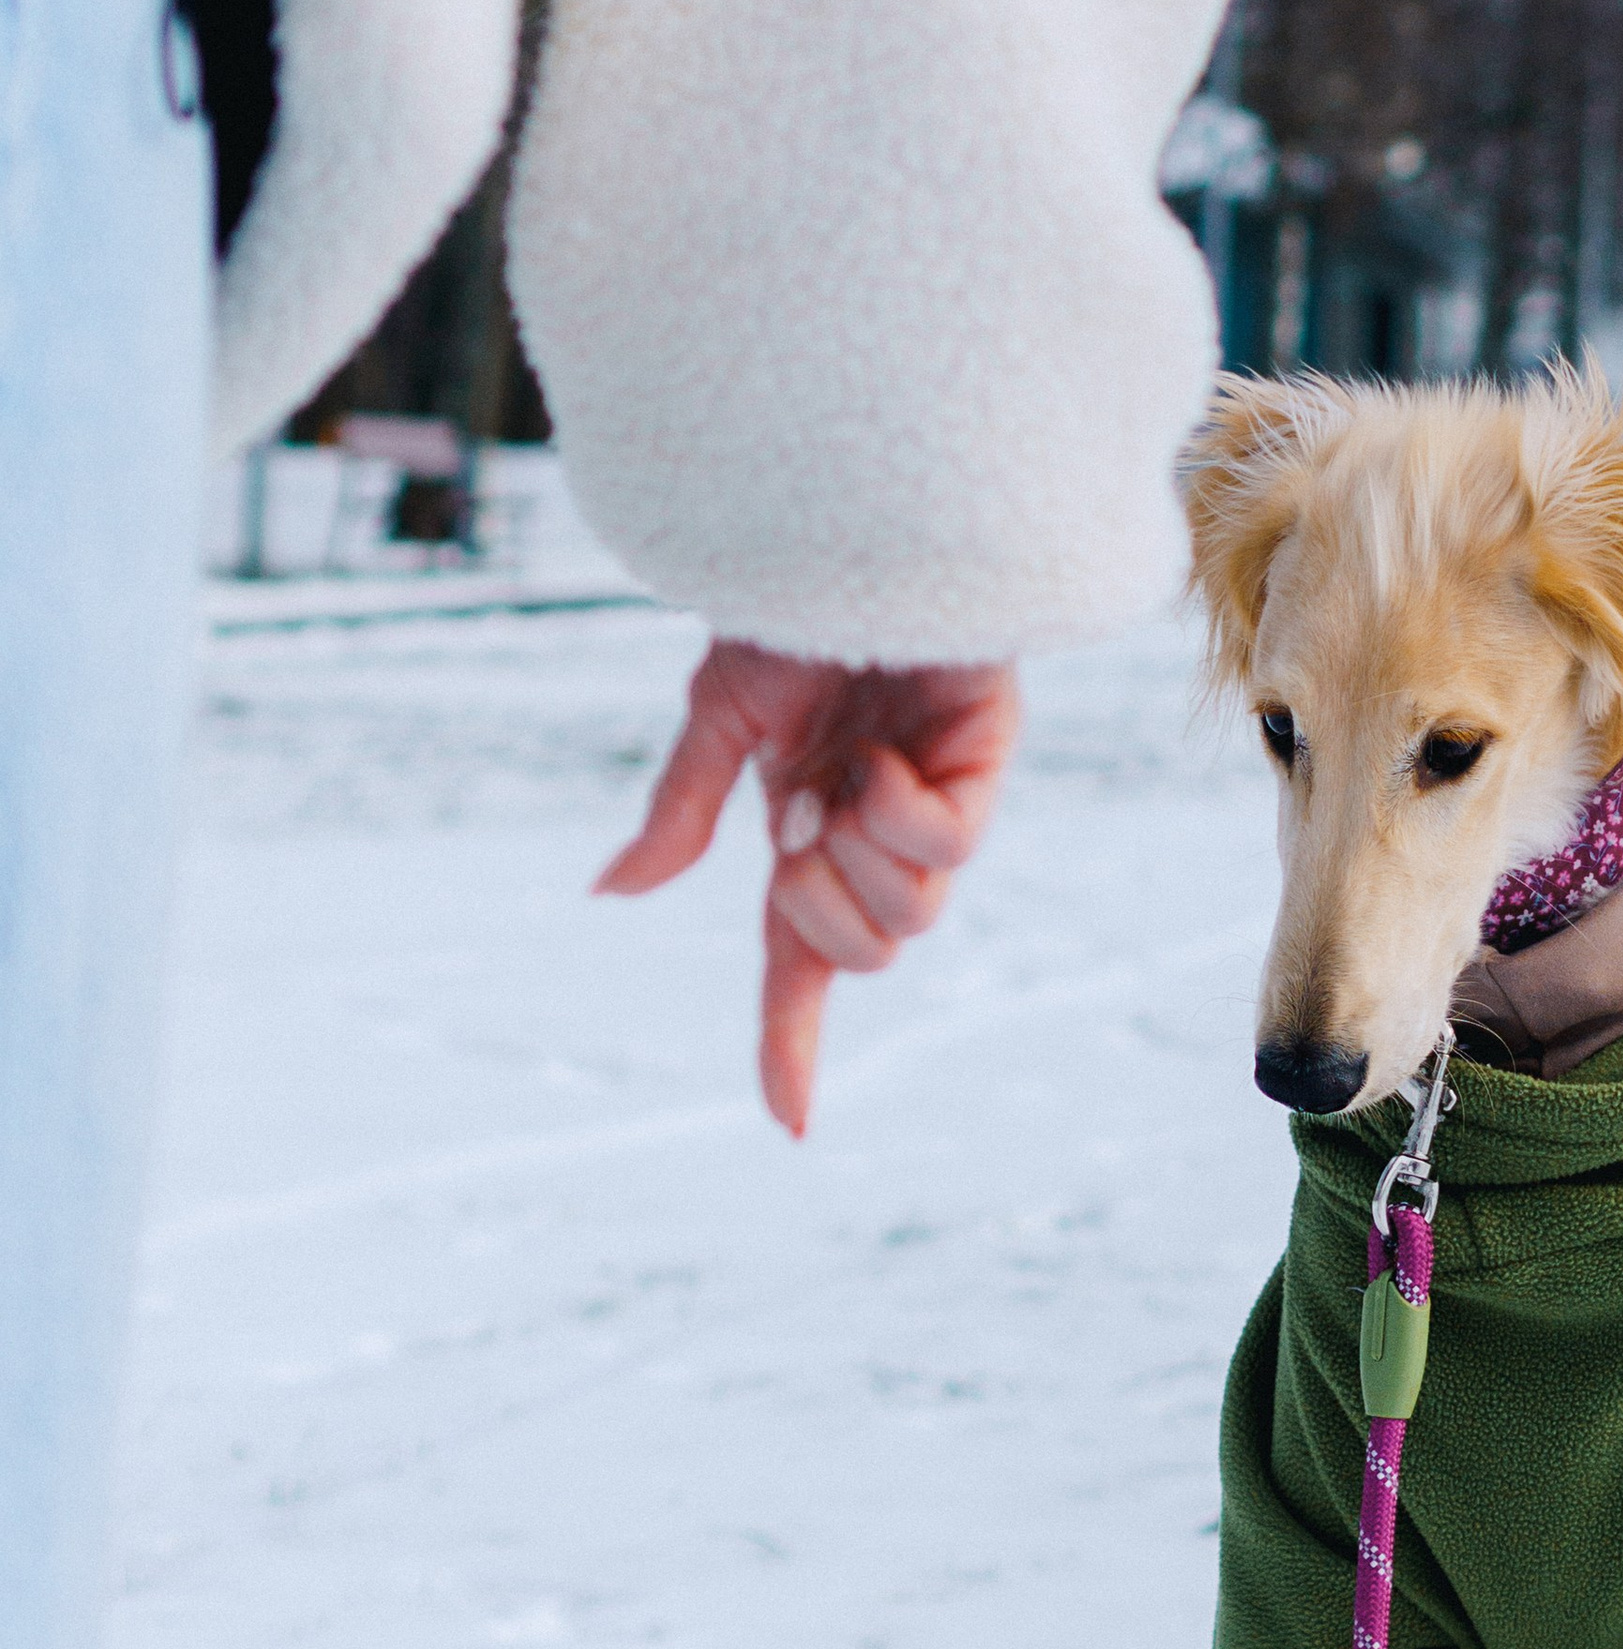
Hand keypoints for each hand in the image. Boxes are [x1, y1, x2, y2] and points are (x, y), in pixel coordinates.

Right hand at [597, 640, 1022, 1135]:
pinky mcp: (985, 771)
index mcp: (807, 834)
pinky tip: (884, 754)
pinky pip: (947, 853)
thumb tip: (610, 894)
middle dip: (813, 910)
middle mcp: (876, 834)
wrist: (857, 524)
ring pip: (911, 921)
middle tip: (796, 819)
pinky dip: (897, 815)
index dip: (795, 1044)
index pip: (801, 963)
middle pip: (861, 954)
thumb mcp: (718, 716)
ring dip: (855, 864)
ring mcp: (936, 804)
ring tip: (839, 781)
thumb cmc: (793, 607)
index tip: (794, 1125)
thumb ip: (681, 810)